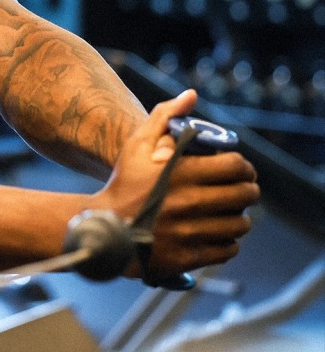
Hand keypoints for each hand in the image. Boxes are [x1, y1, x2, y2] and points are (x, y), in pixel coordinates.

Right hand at [93, 90, 260, 281]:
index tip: (240, 169)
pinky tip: (217, 232)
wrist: (104, 226)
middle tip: (240, 190)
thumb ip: (165, 116)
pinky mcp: (188, 256)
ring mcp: (190, 232)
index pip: (236, 167)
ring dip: (239, 216)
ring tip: (230, 212)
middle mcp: (190, 203)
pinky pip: (227, 249)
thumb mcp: (138, 144)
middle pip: (244, 196)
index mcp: (182, 172)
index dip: (244, 167)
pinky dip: (228, 241)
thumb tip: (192, 95)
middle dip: (247, 190)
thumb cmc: (123, 181)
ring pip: (239, 224)